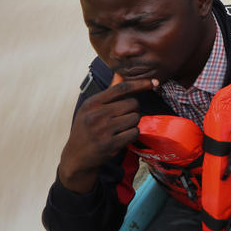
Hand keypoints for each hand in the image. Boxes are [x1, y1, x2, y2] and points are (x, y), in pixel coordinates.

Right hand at [57, 73, 156, 192]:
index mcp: (92, 103)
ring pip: (135, 118)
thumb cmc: (86, 129)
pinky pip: (134, 133)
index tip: (154, 81)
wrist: (76, 157)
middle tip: (123, 117)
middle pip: (133, 103)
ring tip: (119, 129)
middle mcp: (96, 115)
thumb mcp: (91, 109)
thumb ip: (108, 92)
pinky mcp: (110, 144)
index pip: (121, 88)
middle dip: (134, 110)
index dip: (140, 83)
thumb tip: (120, 73)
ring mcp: (103, 130)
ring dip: (132, 123)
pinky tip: (120, 138)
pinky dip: (132, 135)